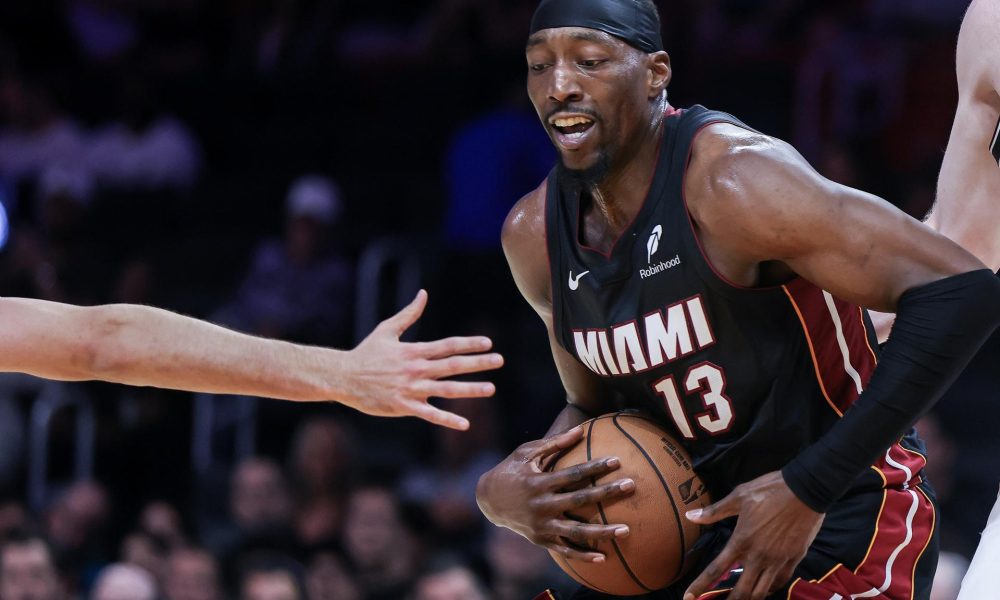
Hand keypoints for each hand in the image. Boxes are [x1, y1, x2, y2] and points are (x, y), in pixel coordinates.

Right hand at [341, 289, 502, 429]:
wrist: (343, 377)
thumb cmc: (366, 353)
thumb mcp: (387, 329)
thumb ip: (409, 314)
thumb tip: (423, 293)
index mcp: (414, 351)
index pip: (447, 346)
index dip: (469, 344)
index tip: (488, 343)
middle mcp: (416, 369)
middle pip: (452, 365)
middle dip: (478, 363)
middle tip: (499, 361)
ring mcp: (411, 389)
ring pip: (446, 390)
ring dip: (470, 390)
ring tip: (491, 389)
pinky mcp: (404, 406)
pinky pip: (429, 414)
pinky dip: (447, 419)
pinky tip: (465, 423)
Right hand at [476, 427, 635, 561]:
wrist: (488, 500)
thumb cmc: (511, 470)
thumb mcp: (526, 453)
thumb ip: (554, 443)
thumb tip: (581, 430)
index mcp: (539, 482)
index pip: (573, 474)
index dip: (595, 467)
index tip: (617, 460)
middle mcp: (541, 505)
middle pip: (580, 500)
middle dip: (607, 493)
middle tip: (631, 486)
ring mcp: (541, 525)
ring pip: (576, 531)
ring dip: (602, 531)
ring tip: (626, 530)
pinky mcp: (541, 540)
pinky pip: (565, 550)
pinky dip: (583, 555)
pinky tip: (603, 557)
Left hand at [683, 471, 823, 599]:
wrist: (806, 490)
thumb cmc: (769, 490)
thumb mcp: (739, 496)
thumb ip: (714, 511)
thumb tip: (690, 517)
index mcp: (741, 540)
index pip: (716, 569)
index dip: (700, 585)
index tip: (688, 597)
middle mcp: (758, 556)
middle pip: (741, 591)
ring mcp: (777, 560)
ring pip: (761, 592)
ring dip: (749, 598)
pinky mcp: (794, 559)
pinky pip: (780, 582)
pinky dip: (769, 589)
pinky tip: (764, 589)